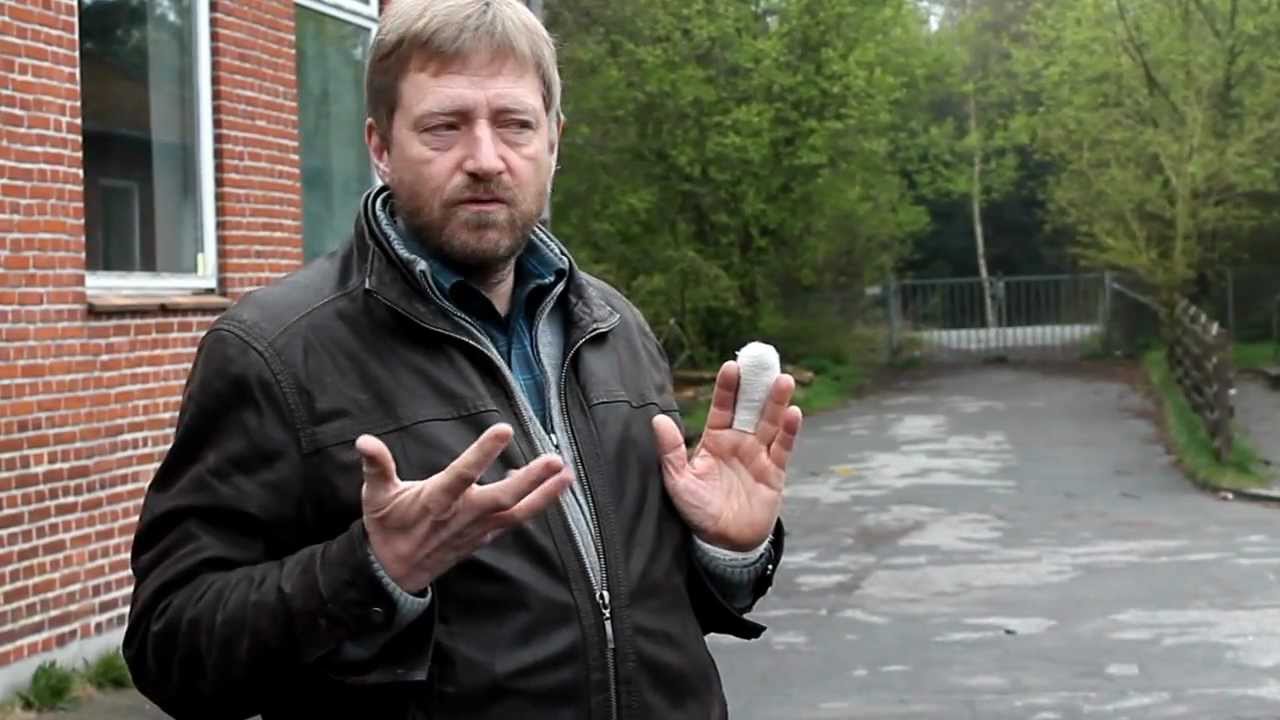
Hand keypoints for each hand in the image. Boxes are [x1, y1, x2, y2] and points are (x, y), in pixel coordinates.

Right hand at [357, 424, 572, 593]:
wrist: (392, 573)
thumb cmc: (386, 528)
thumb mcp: (375, 496)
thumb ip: (376, 466)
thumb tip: (364, 440)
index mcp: (436, 500)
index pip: (462, 474)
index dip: (482, 453)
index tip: (503, 430)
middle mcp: (461, 516)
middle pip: (502, 498)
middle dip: (531, 481)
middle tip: (554, 460)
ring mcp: (476, 530)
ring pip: (516, 513)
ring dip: (544, 495)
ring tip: (567, 474)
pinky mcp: (483, 538)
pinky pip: (513, 522)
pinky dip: (532, 506)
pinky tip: (547, 488)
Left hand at [651, 361, 802, 550]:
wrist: (723, 543)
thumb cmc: (698, 511)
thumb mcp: (678, 481)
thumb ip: (670, 451)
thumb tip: (657, 419)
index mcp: (715, 441)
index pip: (722, 408)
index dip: (727, 388)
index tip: (731, 366)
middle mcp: (739, 443)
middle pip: (751, 409)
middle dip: (757, 386)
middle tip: (763, 361)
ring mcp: (759, 456)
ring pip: (770, 423)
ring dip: (777, 402)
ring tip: (783, 380)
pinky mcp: (774, 473)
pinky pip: (783, 449)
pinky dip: (789, 431)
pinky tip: (793, 413)